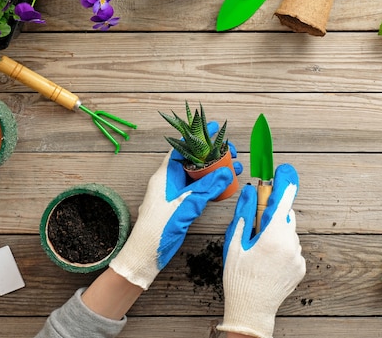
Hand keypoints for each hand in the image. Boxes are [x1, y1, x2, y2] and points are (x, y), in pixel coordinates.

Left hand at [110, 122, 240, 289]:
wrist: (147, 253)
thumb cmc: (158, 228)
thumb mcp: (186, 205)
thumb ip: (207, 188)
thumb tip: (226, 171)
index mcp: (165, 175)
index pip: (183, 147)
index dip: (199, 136)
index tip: (214, 128)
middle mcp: (170, 181)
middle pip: (194, 160)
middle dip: (213, 153)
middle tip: (231, 150)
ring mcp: (175, 193)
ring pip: (199, 175)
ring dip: (216, 170)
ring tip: (234, 166)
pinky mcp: (181, 205)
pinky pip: (199, 189)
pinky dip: (213, 185)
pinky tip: (226, 185)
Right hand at [217, 164, 305, 337]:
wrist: (252, 310)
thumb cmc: (239, 278)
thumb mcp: (235, 243)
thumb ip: (245, 214)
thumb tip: (250, 192)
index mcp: (273, 236)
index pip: (283, 201)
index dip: (284, 184)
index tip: (285, 172)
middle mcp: (290, 244)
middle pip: (286, 216)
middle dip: (274, 214)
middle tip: (258, 223)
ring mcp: (297, 257)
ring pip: (290, 233)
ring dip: (278, 233)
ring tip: (260, 249)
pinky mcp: (301, 267)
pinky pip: (293, 248)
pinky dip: (283, 248)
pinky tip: (268, 260)